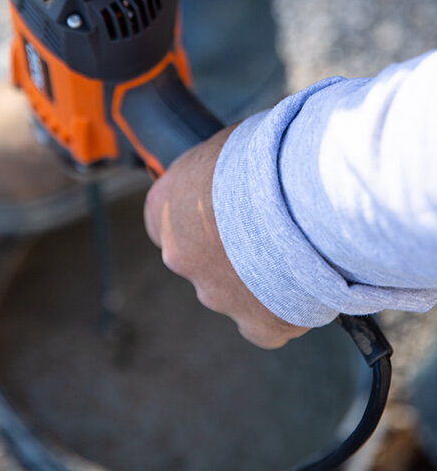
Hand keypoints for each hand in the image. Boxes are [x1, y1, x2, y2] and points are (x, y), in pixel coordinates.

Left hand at [143, 123, 309, 348]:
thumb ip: (218, 170)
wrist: (302, 195)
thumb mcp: (227, 146)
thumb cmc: (265, 155)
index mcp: (164, 209)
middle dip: (228, 249)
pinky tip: (305, 286)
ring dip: (257, 277)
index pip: (167, 220)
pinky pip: (265, 324)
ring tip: (297, 249)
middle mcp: (179, 256)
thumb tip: (233, 164)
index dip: (198, 216)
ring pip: (233, 291)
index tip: (226, 208)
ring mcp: (215, 293)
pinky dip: (282, 310)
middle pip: (200, 259)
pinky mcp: (256, 323)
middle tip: (269, 228)